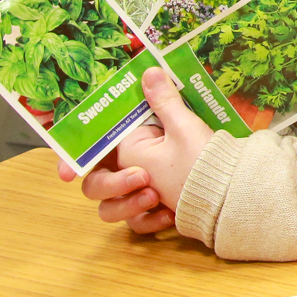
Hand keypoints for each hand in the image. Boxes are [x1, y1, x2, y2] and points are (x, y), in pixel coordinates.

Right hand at [56, 66, 214, 232]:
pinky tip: (169, 215)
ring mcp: (138, 194)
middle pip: (94, 185)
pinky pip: (135, 225)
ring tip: (155, 198)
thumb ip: (163, 102)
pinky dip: (150, 222)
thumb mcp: (183, 128)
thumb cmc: (205, 158)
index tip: (66, 175)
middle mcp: (130, 170)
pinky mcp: (151, 213)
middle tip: (142, 179)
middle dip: (111, 186)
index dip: (71, 161)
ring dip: (127, 207)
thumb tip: (151, 71)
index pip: (92, 151)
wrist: (230, 192)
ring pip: (108, 210)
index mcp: (132, 146)